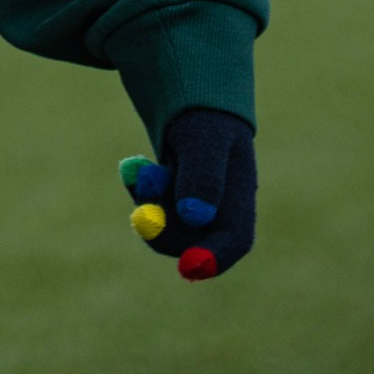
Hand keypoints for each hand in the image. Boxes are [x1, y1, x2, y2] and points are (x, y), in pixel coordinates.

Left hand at [118, 109, 256, 280]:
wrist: (195, 105)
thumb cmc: (206, 120)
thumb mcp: (204, 137)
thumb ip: (203, 173)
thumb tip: (195, 215)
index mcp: (241, 197)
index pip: (235, 241)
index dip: (212, 258)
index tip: (185, 267)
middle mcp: (221, 212)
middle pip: (194, 242)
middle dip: (164, 227)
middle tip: (140, 209)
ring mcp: (196, 212)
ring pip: (169, 228)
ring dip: (149, 206)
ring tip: (139, 169)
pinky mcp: (174, 206)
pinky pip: (154, 214)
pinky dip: (141, 195)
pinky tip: (133, 170)